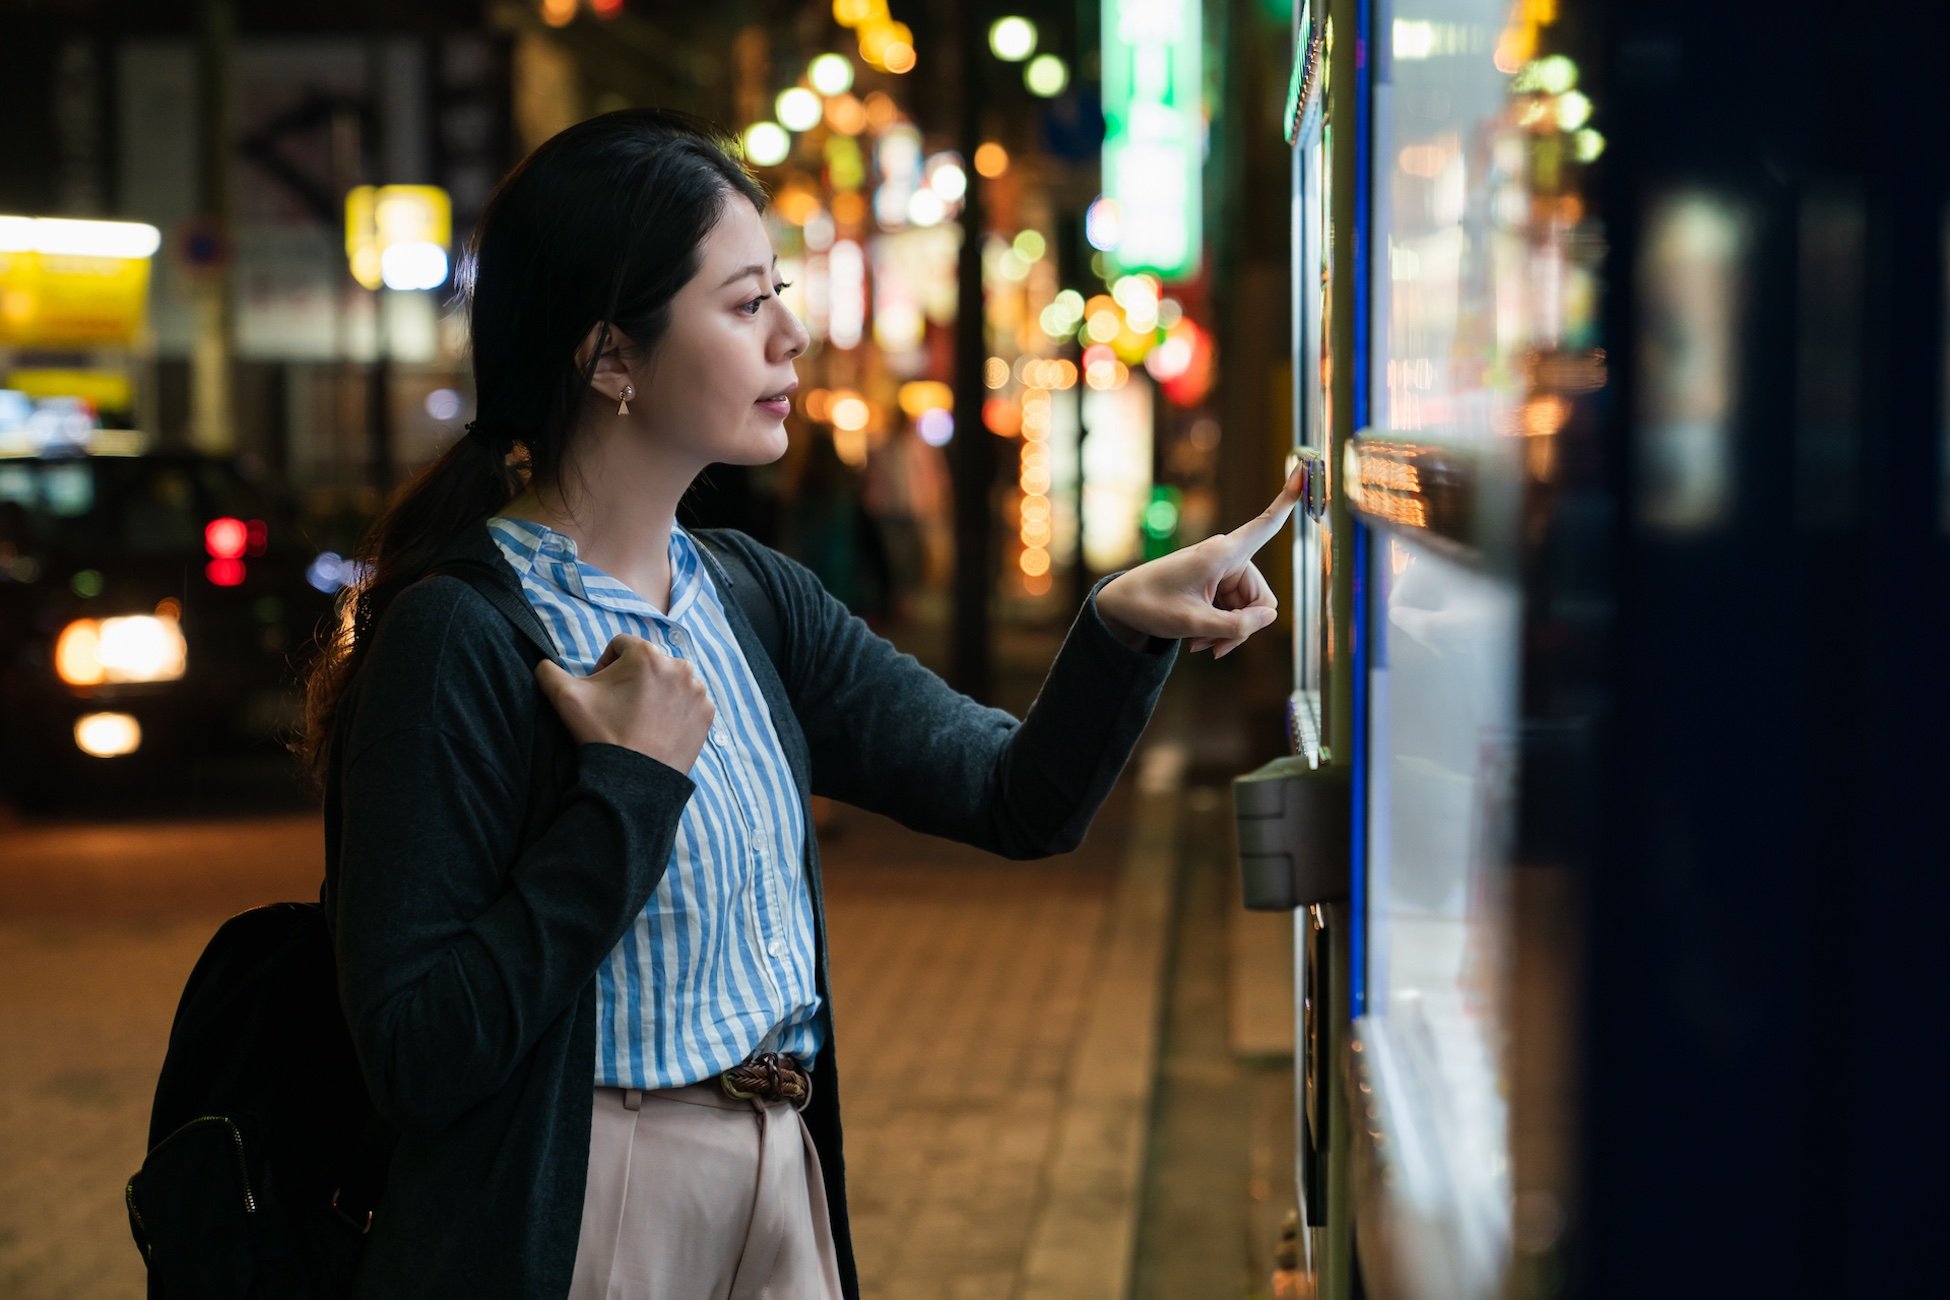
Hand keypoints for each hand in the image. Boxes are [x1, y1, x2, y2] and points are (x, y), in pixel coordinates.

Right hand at [534, 634, 715, 772]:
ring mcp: (698, 690)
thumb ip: (548, 671)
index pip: (621, 646)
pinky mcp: (707, 712)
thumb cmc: (601, 734)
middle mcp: (679, 665)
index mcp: (647, 654)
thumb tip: (544, 664)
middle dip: (633, 679)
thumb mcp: (565, 697)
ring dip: (655, 691)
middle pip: (648, 662)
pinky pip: (688, 701)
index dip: (606, 666)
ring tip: (640, 718)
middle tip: (620, 707)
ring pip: (670, 680)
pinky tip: (659, 727)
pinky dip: (675, 709)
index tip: (602, 691)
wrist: (634, 780)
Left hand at [1095, 467, 1302, 658]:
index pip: (1264, 524)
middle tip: (1213, 646)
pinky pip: (1236, 612)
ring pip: (1249, 610)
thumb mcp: (1193, 623)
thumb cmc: (1151, 607)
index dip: (1287, 500)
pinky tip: (1199, 639)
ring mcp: (1223, 572)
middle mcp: (1228, 558)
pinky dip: (1220, 628)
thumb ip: (1236, 625)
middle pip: (1261, 599)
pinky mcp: (1217, 585)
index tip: (1303, 470)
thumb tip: (1270, 616)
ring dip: (1227, 631)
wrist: (1121, 606)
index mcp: (1222, 554)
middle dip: (1241, 626)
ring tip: (1199, 642)